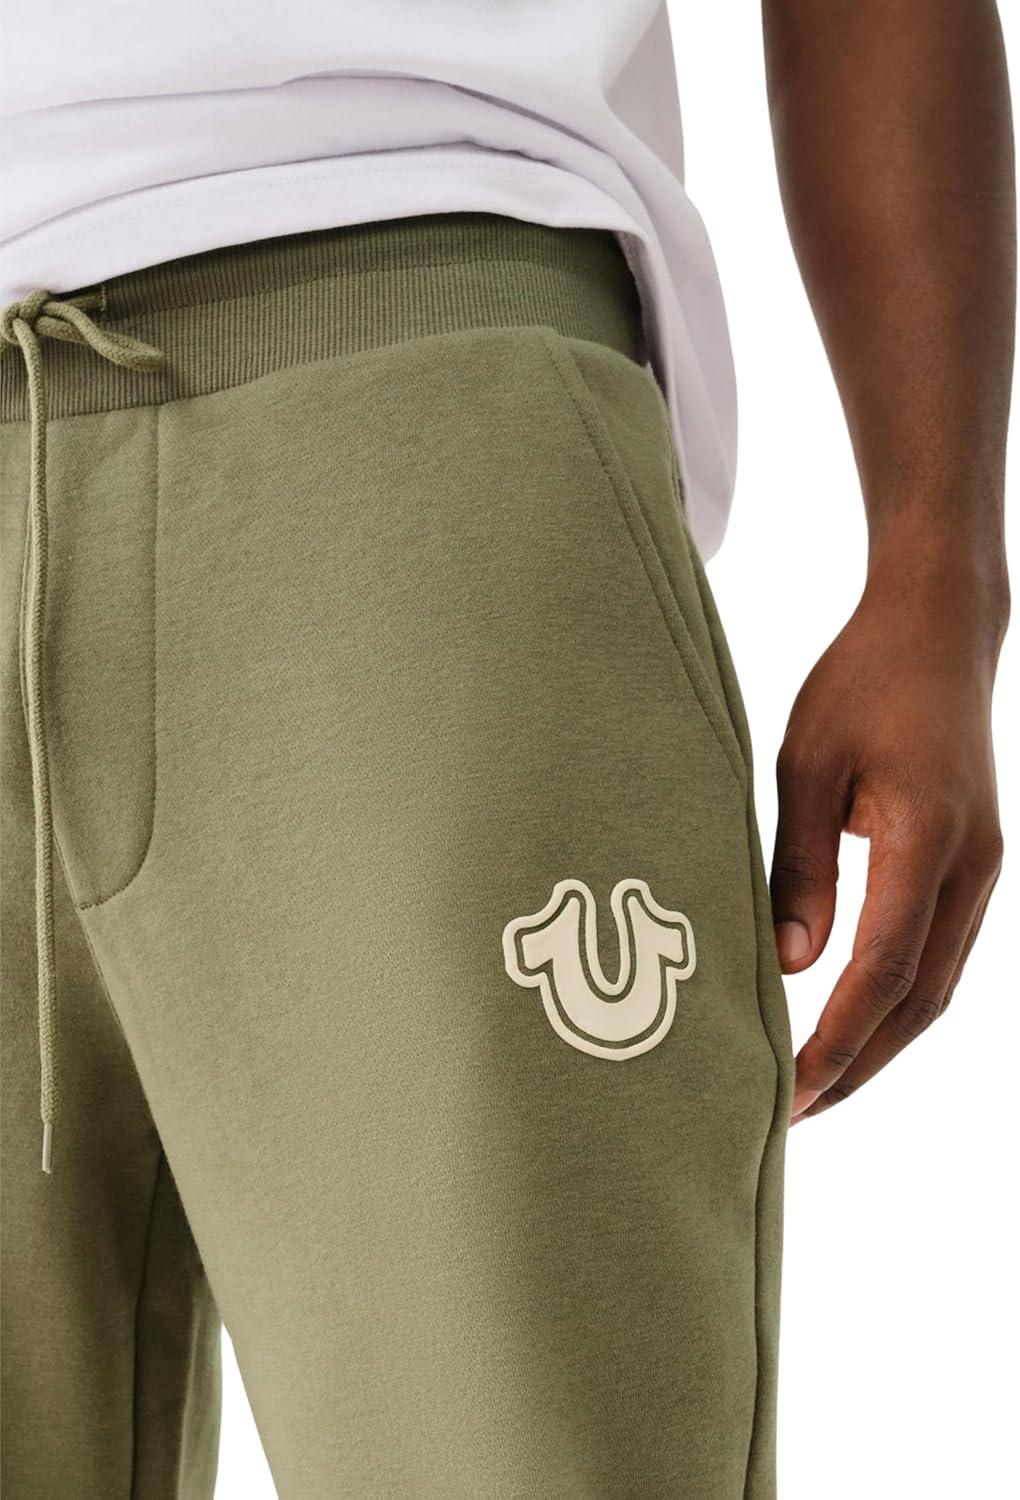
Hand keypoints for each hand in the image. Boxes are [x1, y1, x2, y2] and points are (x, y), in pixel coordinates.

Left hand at [770, 556, 1006, 1122]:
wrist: (938, 630)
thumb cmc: (862, 683)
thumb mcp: (806, 764)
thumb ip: (799, 864)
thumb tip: (792, 964)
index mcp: (926, 839)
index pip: (884, 969)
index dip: (838, 1040)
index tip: (791, 1092)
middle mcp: (970, 867)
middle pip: (922, 1000)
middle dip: (860, 1064)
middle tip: (793, 1113)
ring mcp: (982, 869)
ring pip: (938, 986)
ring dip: (882, 1043)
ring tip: (818, 1085)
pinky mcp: (973, 864)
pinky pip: (942, 954)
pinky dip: (899, 1001)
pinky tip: (857, 1022)